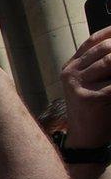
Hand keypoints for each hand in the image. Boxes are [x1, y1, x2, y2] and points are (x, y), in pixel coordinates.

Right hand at [61, 26, 110, 147]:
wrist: (87, 138)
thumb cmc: (98, 108)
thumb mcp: (97, 81)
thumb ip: (104, 64)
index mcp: (71, 67)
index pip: (94, 40)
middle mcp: (70, 73)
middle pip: (104, 47)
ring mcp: (76, 85)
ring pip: (109, 60)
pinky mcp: (88, 97)